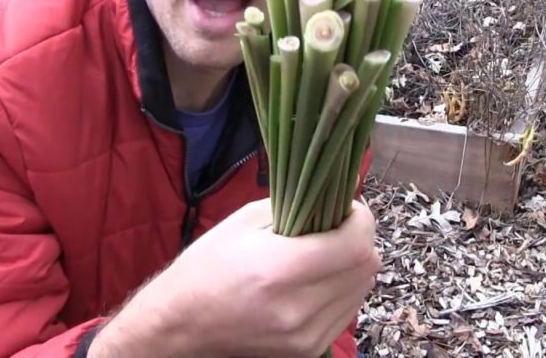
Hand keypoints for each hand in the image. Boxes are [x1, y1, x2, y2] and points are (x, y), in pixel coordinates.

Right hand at [89, 198, 380, 357]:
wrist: (180, 328)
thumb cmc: (206, 269)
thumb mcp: (244, 222)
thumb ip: (297, 207)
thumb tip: (336, 202)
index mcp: (278, 271)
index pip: (355, 244)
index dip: (360, 220)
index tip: (347, 209)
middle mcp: (297, 309)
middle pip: (366, 267)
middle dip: (359, 239)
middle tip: (336, 227)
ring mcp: (306, 336)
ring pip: (362, 289)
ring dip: (353, 266)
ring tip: (325, 254)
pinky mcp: (308, 350)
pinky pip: (347, 311)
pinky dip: (342, 290)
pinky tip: (317, 280)